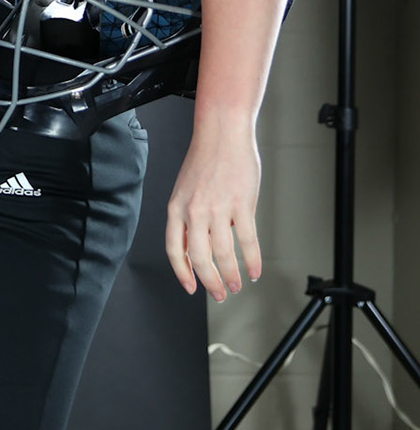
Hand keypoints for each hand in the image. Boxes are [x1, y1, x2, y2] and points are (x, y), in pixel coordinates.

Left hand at [165, 118, 262, 299]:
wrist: (221, 134)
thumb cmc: (205, 161)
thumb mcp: (185, 190)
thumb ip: (189, 217)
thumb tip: (198, 246)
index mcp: (176, 208)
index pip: (175, 250)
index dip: (183, 273)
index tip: (191, 288)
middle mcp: (193, 211)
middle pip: (199, 258)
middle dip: (210, 282)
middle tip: (220, 294)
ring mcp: (218, 209)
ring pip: (224, 254)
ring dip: (232, 276)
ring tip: (238, 285)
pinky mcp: (242, 205)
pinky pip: (248, 241)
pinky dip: (253, 260)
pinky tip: (255, 270)